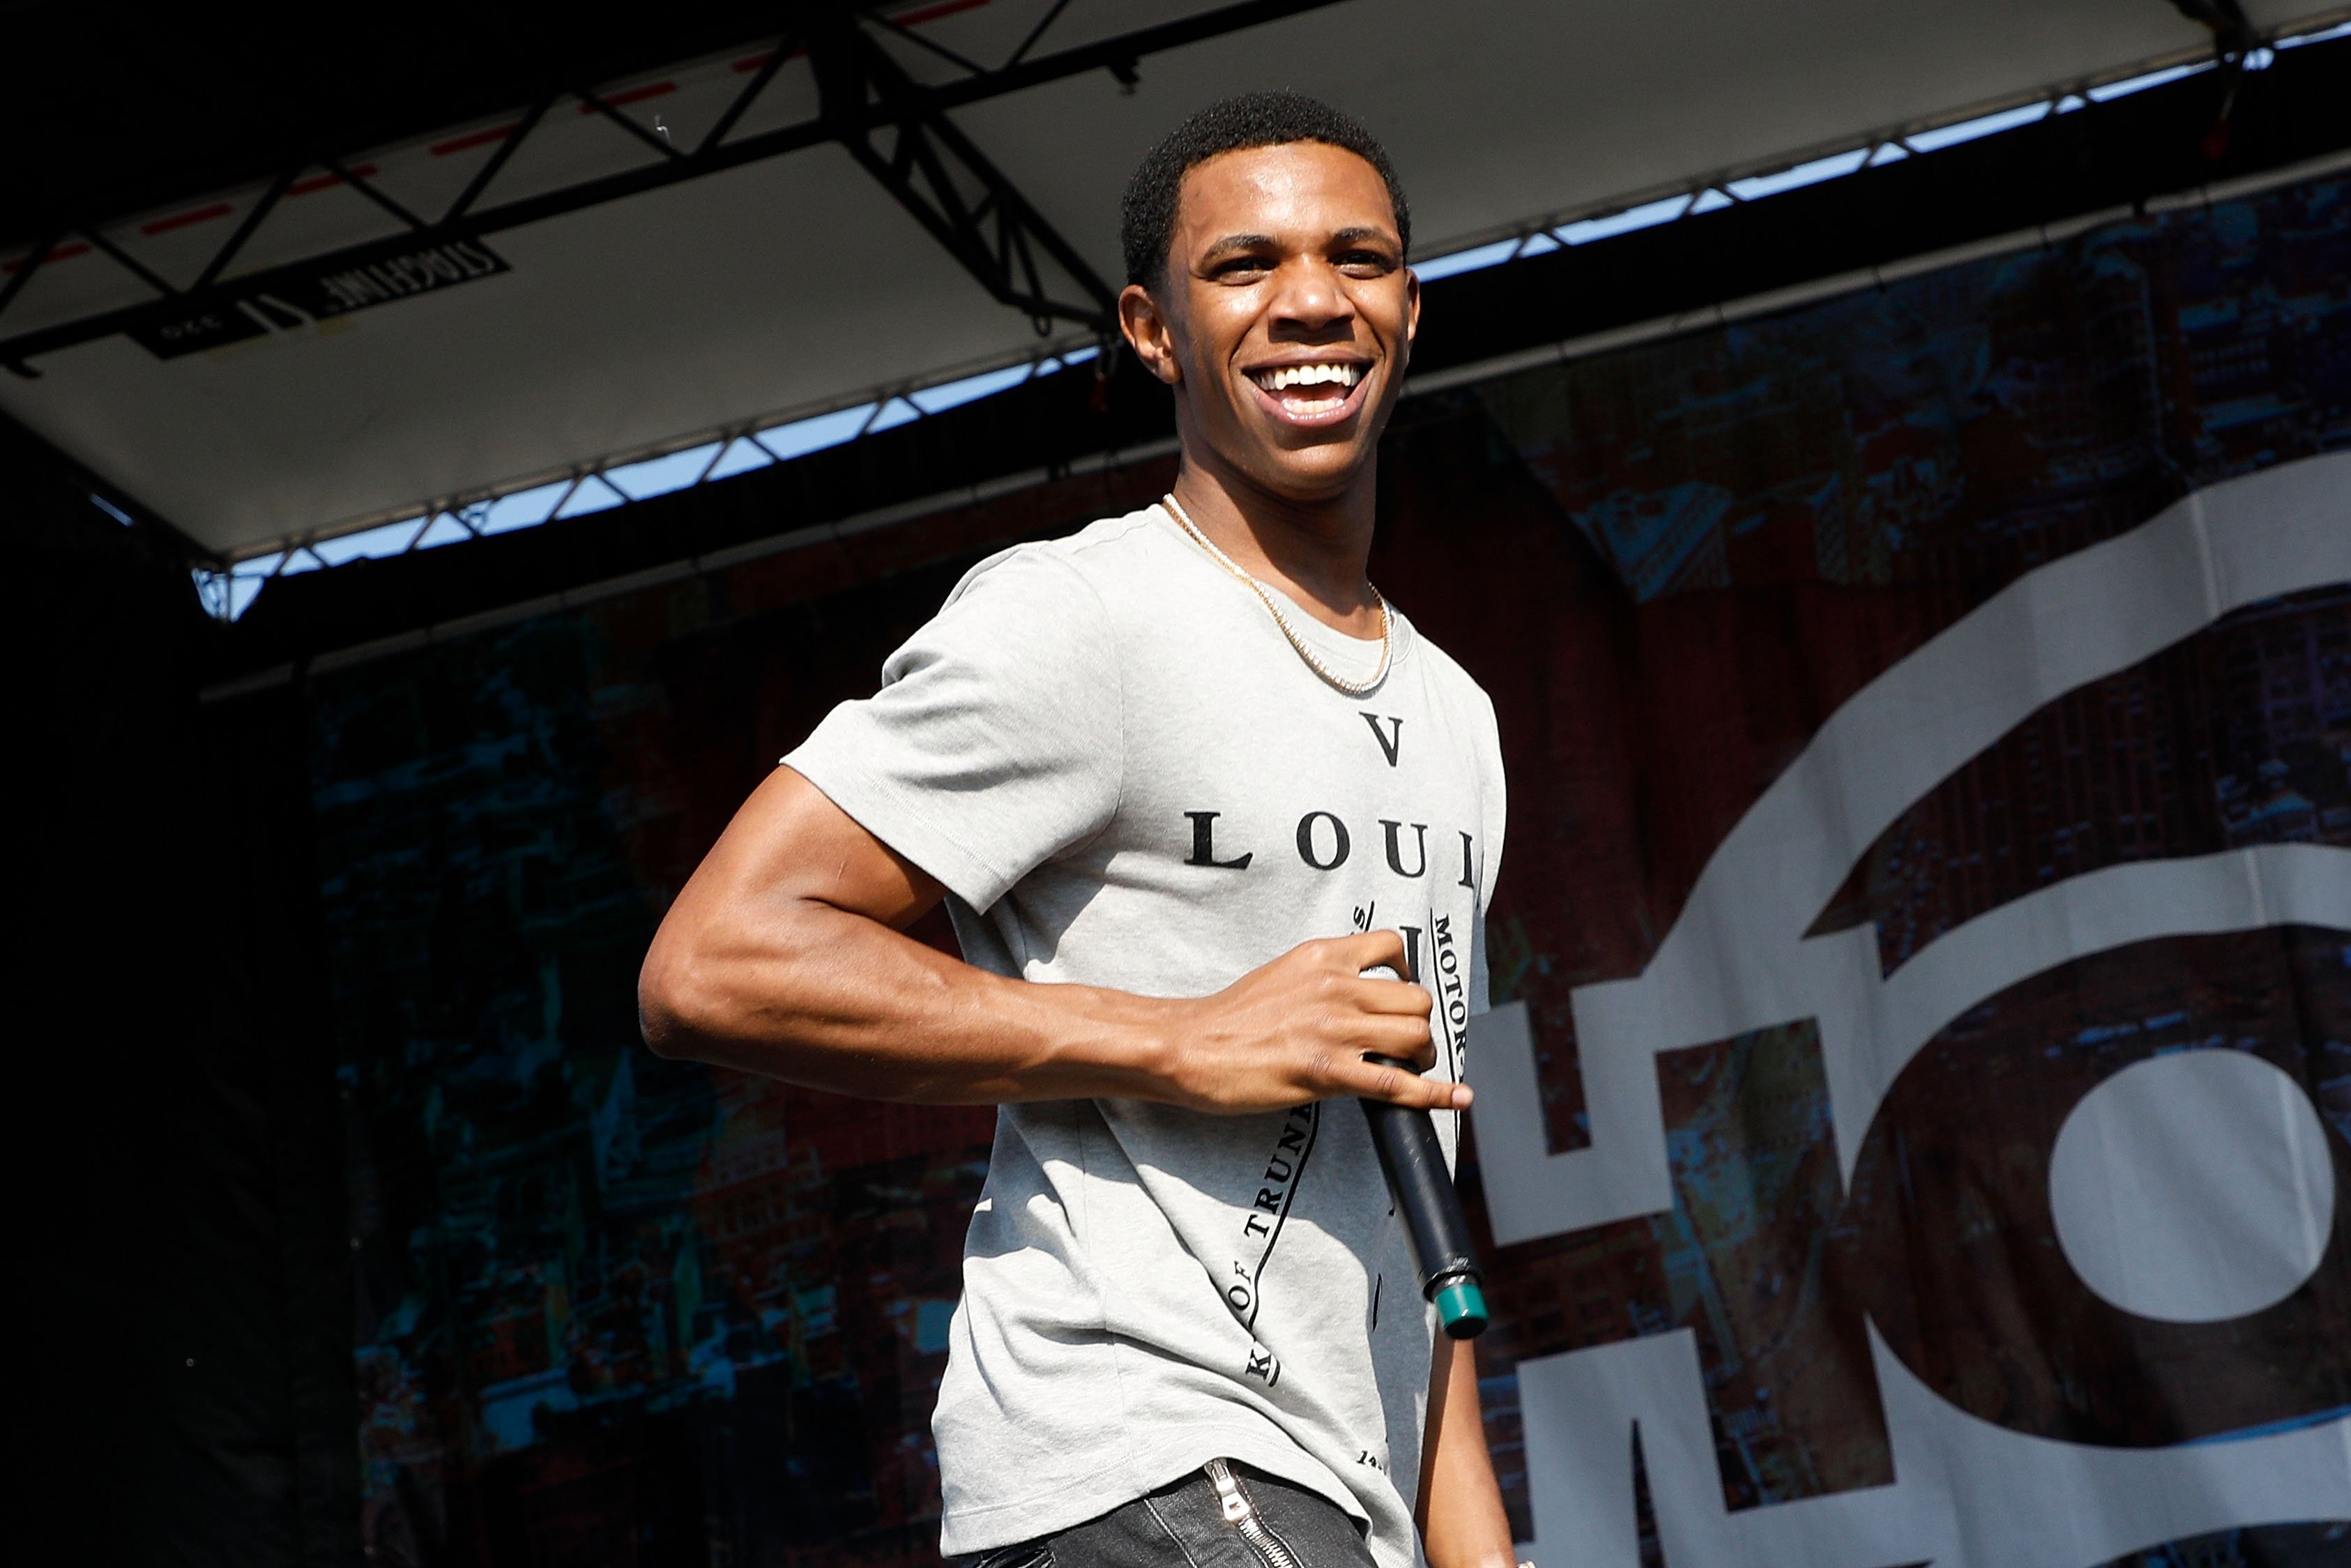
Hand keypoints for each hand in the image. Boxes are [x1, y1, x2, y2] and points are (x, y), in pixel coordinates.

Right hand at [1154, 929, 1469, 1114]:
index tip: (1402, 994)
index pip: (1392, 946)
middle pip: (1416, 999)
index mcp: (1322, 957)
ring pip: (1416, 1035)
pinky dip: (1435, 1094)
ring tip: (1412, 1068)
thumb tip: (1358, 996)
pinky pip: (1398, 1083)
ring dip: (1425, 1056)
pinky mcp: (1327, 1072)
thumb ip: (1322, 977)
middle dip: (1421, 1024)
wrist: (1189, 1047)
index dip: (1408, 973)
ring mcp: (1333, 1029)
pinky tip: (1457, 1097)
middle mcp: (1335, 987)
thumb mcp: (1281, 974)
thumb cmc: (1229, 1018)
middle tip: (1408, 1044)